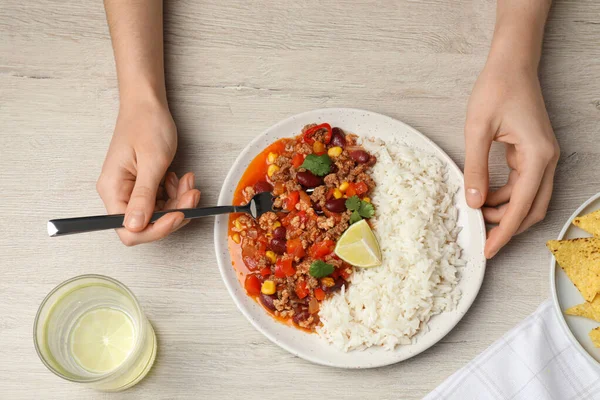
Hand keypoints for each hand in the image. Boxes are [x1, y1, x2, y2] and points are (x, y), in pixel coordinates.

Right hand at [96, 100, 200, 245]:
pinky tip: (180, 178)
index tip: (179, 215)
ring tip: (187, 181)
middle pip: (147, 224)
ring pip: (158, 213)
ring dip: (178, 202)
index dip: (156, 229)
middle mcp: (118, 194)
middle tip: (191, 195)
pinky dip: (175, 194)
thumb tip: (134, 227)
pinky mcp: (143, 186)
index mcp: (112, 189)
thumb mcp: (151, 162)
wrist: (148, 104)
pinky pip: (162, 201)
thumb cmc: (147, 125)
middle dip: (174, 213)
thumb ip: (143, 196)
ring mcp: (130, 191)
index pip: (128, 230)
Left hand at [464, 61, 558, 258]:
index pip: (521, 206)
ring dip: (506, 211)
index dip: (504, 232)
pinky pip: (523, 185)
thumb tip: (474, 202)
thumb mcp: (477, 130)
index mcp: (537, 156)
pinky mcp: (534, 154)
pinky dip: (507, 196)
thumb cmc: (496, 90)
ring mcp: (543, 157)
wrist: (511, 65)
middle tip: (482, 238)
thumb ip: (475, 168)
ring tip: (477, 213)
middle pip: (533, 209)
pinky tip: (486, 196)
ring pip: (529, 199)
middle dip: (508, 227)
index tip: (488, 250)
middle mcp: (547, 160)